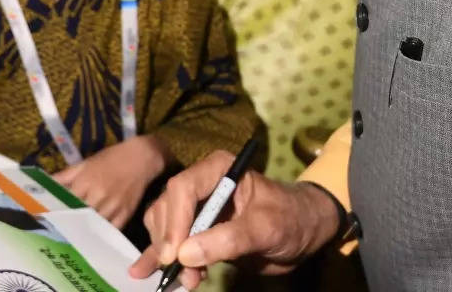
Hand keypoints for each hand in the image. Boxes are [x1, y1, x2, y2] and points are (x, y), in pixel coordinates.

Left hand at [53, 135, 169, 228]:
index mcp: (85, 182)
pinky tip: (94, 238)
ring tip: (73, 238)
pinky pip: (112, 229)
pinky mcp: (126, 213)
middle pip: (79, 215)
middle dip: (70, 222)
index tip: (48, 218)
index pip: (66, 201)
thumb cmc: (110, 158)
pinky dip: (102, 234)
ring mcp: (113, 206)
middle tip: (58, 231)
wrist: (141, 158)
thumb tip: (45, 184)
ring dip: (85, 230)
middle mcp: (98, 195)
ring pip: (94, 225)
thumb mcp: (85, 163)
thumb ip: (65, 175)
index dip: (57, 210)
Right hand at [128, 151, 340, 289]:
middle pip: (168, 208)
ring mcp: (195, 207)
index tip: (176, 254)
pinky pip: (169, 241)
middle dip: (170, 243)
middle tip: (180, 274)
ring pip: (162, 225)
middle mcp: (201, 184)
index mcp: (218, 170)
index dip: (175, 220)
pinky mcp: (194, 229)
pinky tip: (148, 273)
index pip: (184, 188)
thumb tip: (185, 254)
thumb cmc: (291, 219)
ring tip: (183, 282)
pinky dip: (162, 259)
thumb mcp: (266, 228)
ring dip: (167, 255)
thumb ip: (228, 238)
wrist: (304, 233)